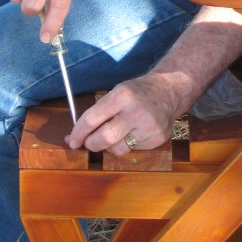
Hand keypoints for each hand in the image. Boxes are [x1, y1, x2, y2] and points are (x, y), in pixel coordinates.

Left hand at [65, 74, 180, 155]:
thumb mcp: (117, 92)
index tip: (72, 141)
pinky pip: (134, 150)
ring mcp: (149, 126)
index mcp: (122, 95)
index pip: (92, 118)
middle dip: (91, 144)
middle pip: (104, 138)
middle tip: (89, 143)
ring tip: (116, 135)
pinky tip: (135, 133)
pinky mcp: (157, 138)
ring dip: (111, 146)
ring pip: (119, 149)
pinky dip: (129, 144)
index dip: (78, 133)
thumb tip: (74, 136)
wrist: (169, 91)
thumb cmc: (136, 92)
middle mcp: (136, 111)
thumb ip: (98, 113)